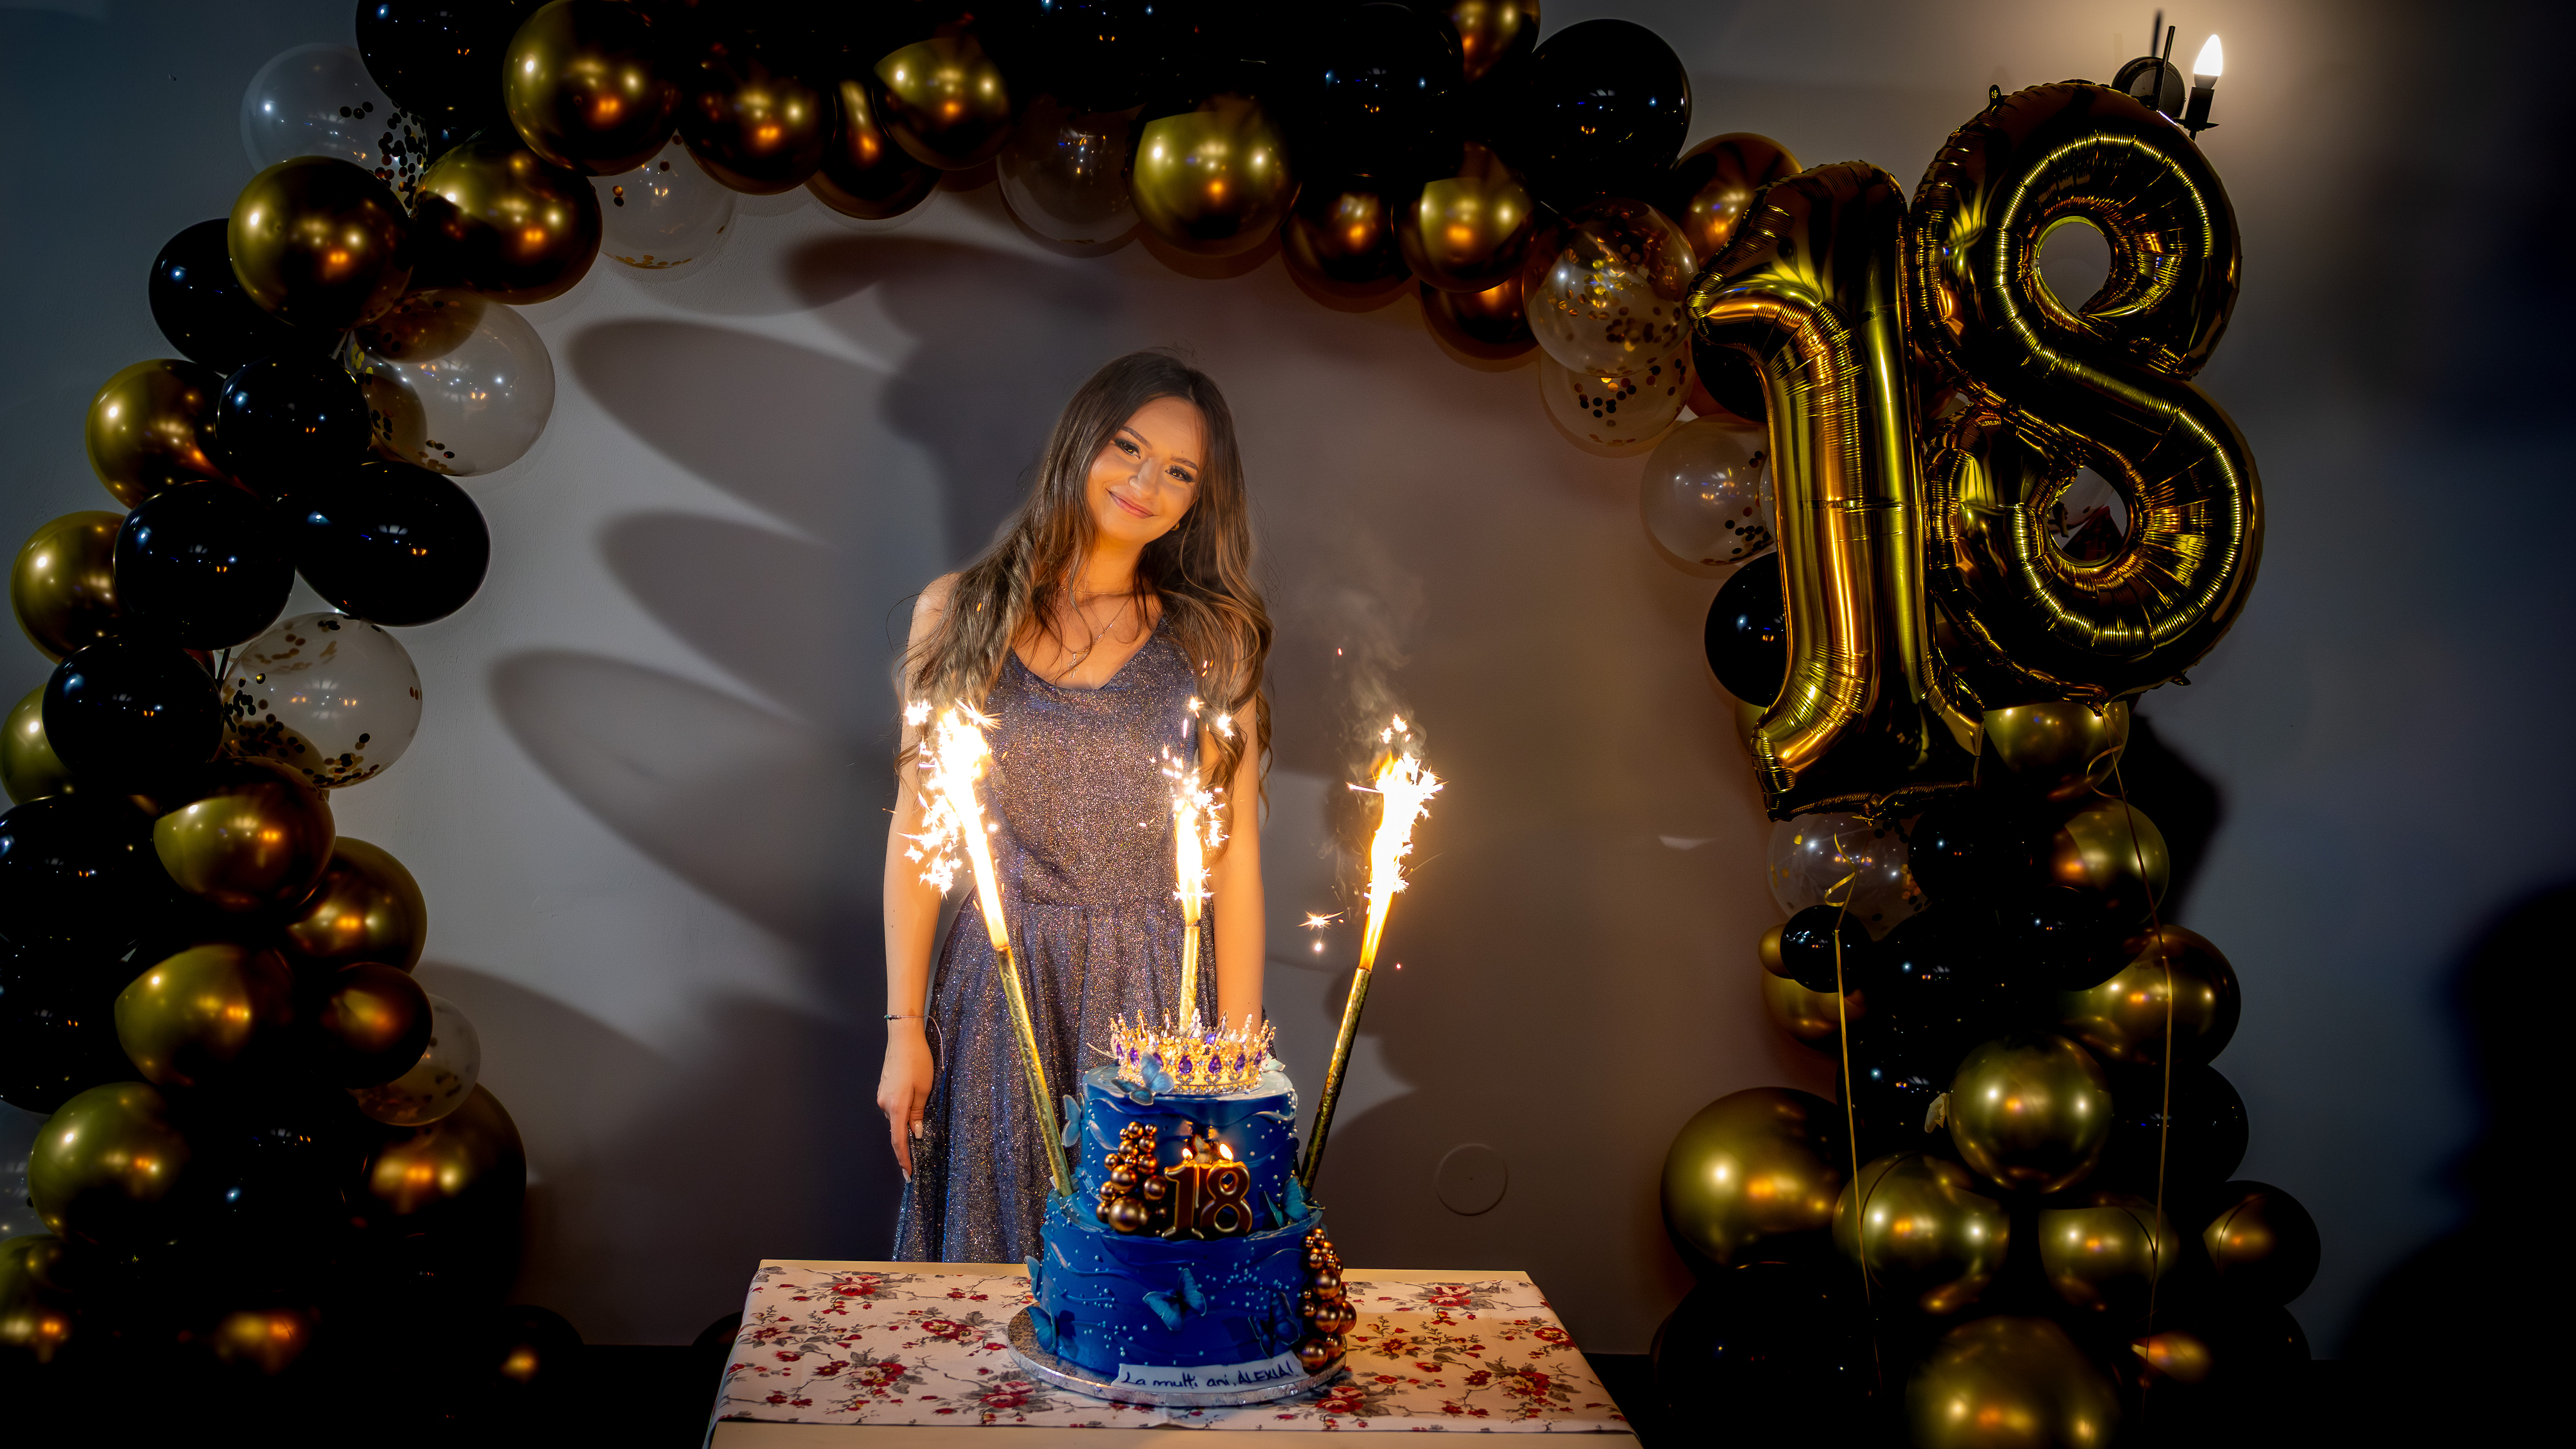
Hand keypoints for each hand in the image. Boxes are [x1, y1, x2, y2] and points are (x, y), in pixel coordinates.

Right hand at [877, 1022, 933, 1179]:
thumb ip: (918, 1114)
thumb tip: (916, 1133)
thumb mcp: (924, 1089)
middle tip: (916, 1160)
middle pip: (896, 1130)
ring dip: (906, 1125)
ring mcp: (882, 1096)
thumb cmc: (917, 1061)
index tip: (908, 1175)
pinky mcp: (884, 1089)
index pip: (898, 1140)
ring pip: (896, 1118)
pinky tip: (912, 1110)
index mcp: (896, 1106)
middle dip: (906, 1144)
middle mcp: (885, 1104)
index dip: (903, 1159)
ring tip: (919, 1130)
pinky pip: (894, 1108)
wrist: (903, 1038)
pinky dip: (902, 1114)